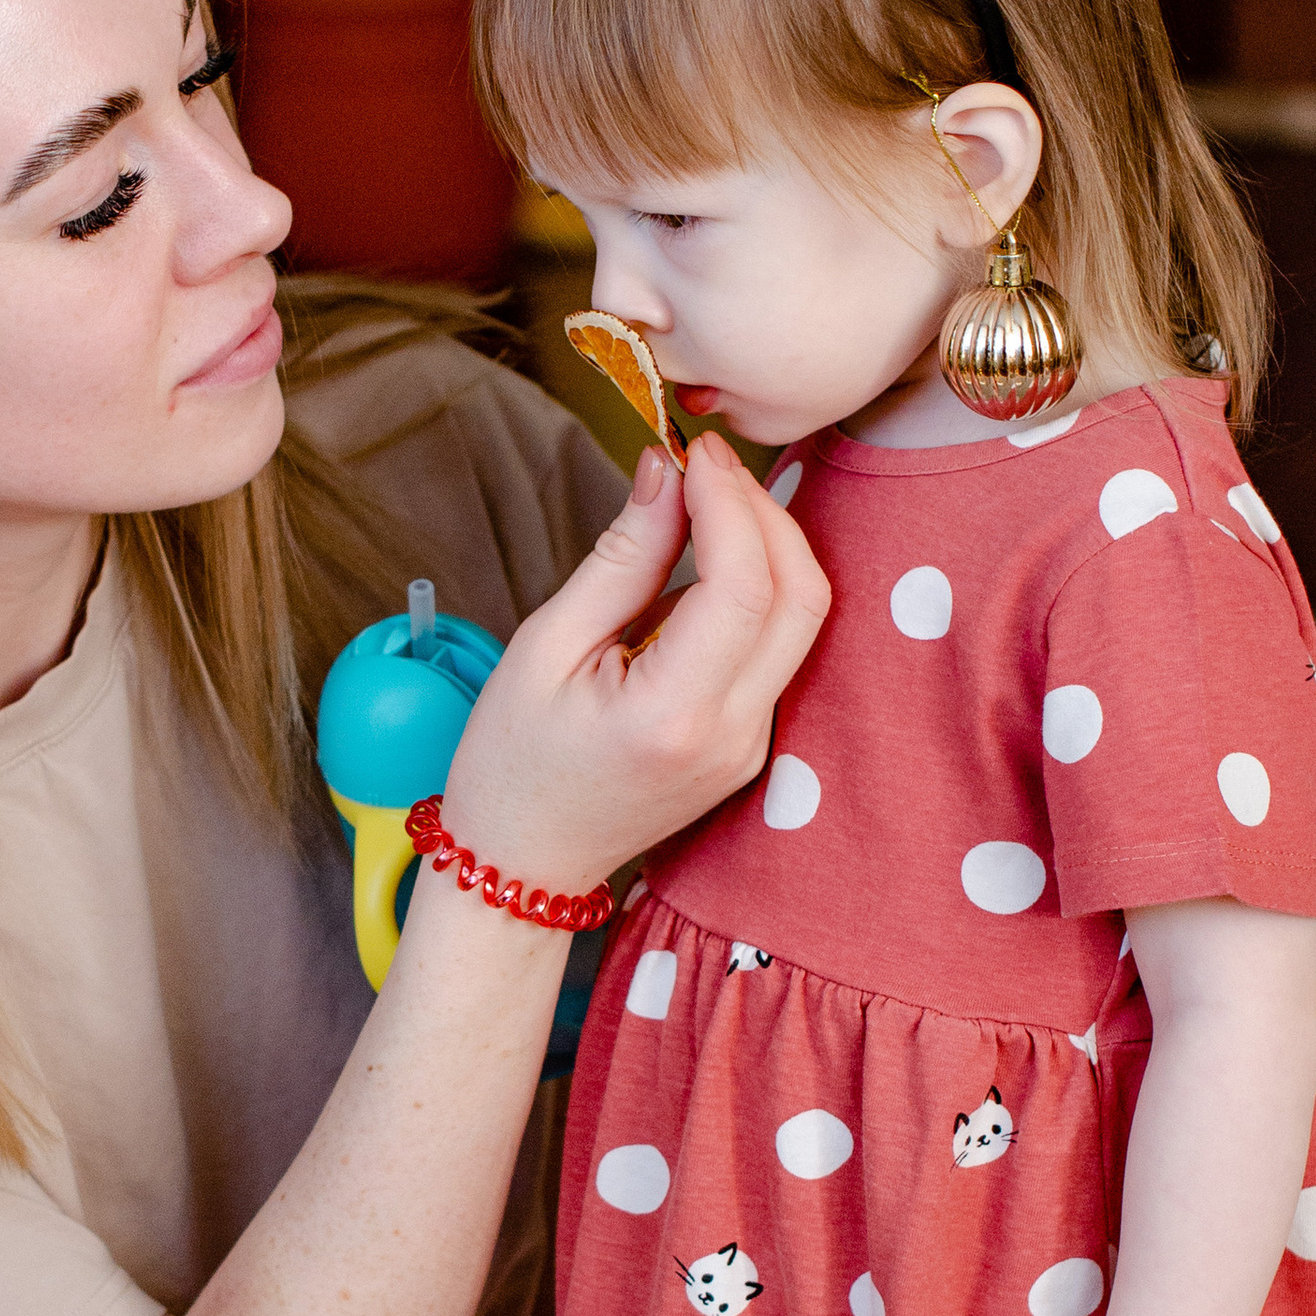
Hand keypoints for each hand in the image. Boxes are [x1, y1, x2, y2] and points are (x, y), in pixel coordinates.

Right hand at [439, 431, 828, 897]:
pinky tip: (702, 568)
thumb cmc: (512, 762)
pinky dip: (757, 589)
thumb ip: (619, 559)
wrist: (521, 863)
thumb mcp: (545, 647)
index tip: (692, 452)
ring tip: (702, 504)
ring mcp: (753, 746)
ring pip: (803, 619)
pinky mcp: (754, 744)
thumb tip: (665, 473)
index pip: (745, 585)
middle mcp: (733, 736)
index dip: (729, 502)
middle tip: (706, 467)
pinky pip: (780, 648)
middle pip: (802, 595)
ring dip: (768, 545)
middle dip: (764, 511)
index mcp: (673, 716)